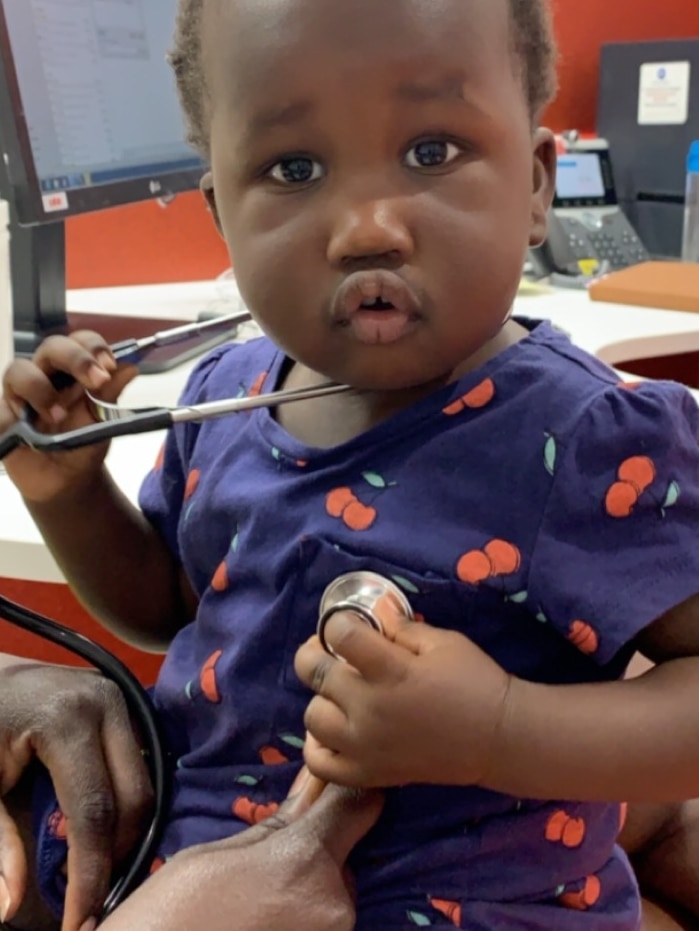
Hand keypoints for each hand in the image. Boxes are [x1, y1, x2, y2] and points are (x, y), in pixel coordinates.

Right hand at [0, 332, 137, 501]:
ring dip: (40, 389)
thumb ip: (111, 394)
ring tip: (59, 417)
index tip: (110, 365)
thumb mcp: (102, 422)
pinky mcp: (3, 416)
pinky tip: (27, 432)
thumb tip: (130, 368)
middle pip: (52, 347)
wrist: (66, 479)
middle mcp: (46, 374)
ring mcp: (21, 393)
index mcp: (74, 371)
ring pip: (18, 370)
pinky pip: (1, 409)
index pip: (81, 342)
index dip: (93, 347)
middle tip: (97, 379)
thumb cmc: (83, 443)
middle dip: (75, 358)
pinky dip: (12, 417)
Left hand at [0, 657, 152, 930]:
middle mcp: (108, 703)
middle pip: (136, 797)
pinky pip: (139, 764)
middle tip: (92, 901)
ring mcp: (121, 699)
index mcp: (67, 720)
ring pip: (146, 781)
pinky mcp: (124, 705)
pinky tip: (103, 833)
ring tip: (96, 872)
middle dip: (118, 855)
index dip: (90, 872)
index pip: (93, 810)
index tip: (80, 920)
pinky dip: (126, 804)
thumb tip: (11, 907)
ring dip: (126, 832)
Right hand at [99, 773, 383, 930]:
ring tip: (249, 912)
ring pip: (329, 903)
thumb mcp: (211, 857)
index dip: (350, 792)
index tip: (336, 788)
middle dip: (311, 860)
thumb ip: (273, 825)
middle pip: (340, 863)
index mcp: (305, 862)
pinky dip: (295, 925)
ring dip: (303, 900)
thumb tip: (312, 785)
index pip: (360, 805)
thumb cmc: (167, 920)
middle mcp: (335, 908)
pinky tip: (254, 925)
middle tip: (259, 876)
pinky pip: (318, 930)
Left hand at [294, 608, 510, 787]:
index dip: (337, 622)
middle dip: (318, 652)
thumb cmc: (475, 682)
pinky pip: (320, 764)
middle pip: (314, 672)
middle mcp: (369, 709)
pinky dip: (318, 746)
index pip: (339, 634)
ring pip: (312, 716)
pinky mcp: (369, 773)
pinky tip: (335, 731)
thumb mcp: (443, 642)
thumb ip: (401, 626)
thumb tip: (374, 608)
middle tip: (335, 652)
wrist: (499, 739)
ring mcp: (365, 746)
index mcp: (390, 671)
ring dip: (322, 699)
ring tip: (342, 694)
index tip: (348, 624)